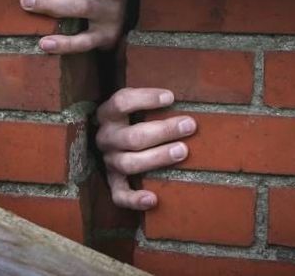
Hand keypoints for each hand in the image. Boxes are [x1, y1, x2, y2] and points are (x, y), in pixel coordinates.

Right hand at [95, 88, 195, 209]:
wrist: (110, 138)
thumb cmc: (131, 116)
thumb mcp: (133, 102)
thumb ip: (149, 98)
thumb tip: (177, 95)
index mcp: (108, 114)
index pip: (121, 102)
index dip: (145, 99)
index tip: (170, 97)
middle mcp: (105, 137)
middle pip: (132, 137)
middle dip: (163, 131)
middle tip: (189, 125)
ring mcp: (108, 160)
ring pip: (129, 163)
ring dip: (157, 157)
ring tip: (182, 151)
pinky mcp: (112, 181)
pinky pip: (119, 194)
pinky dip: (134, 199)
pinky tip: (152, 200)